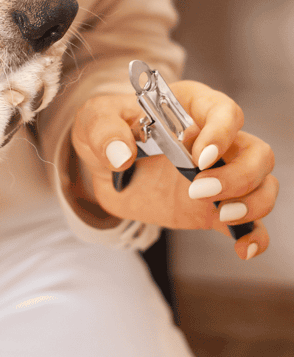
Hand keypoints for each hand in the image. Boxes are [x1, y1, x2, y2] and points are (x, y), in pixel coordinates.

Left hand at [71, 80, 277, 259]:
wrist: (101, 163)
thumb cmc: (106, 129)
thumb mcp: (95, 120)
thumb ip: (105, 132)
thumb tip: (121, 155)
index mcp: (190, 108)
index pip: (225, 112)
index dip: (220, 134)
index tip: (198, 156)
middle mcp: (214, 140)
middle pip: (256, 152)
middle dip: (239, 174)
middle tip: (198, 189)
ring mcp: (218, 174)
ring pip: (262, 184)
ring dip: (252, 203)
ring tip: (221, 215)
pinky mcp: (213, 206)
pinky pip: (249, 222)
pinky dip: (253, 236)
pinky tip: (244, 248)